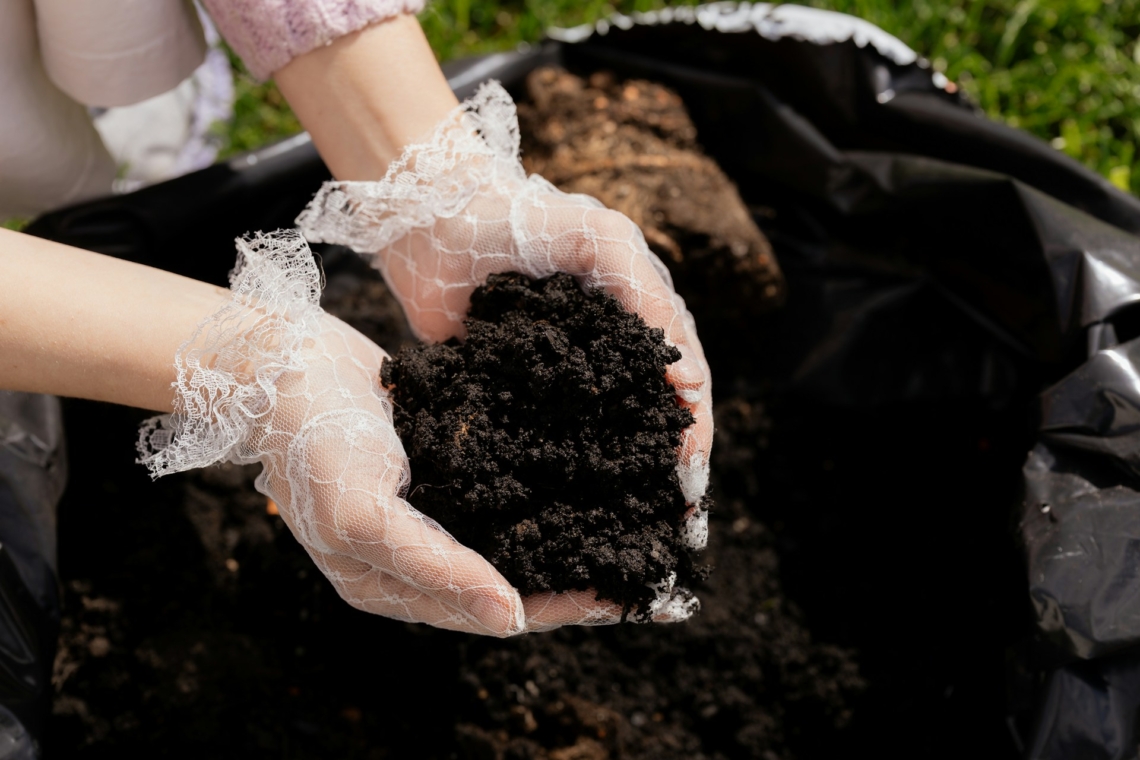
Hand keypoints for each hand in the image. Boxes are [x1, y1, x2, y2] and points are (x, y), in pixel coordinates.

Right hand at [139, 231, 692, 633]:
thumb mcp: (363, 514)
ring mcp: (426, 512)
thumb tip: (508, 619)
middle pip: (506, 582)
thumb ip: (435, 568)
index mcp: (388, 584)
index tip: (614, 597)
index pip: (487, 612)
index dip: (554, 610)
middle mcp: (414, 556)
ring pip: (508, 538)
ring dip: (561, 535)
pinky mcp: (438, 469)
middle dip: (569, 577)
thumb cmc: (311, 438)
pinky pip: (497, 492)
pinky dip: (540, 491)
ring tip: (622, 526)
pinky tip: (582, 477)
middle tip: (636, 564)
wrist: (281, 361)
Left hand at [297, 81, 712, 555]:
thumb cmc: (529, 219)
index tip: (693, 488)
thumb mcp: (604, 243)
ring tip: (635, 536)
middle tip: (677, 532)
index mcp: (639, 326)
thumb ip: (648, 301)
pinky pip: (542, 443)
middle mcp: (607, 360)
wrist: (438, 217)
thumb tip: (690, 385)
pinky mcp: (512, 396)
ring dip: (621, 487)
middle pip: (649, 426)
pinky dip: (560, 477)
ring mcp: (561, 383)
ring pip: (602, 443)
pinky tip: (567, 516)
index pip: (683, 389)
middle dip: (666, 478)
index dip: (694, 438)